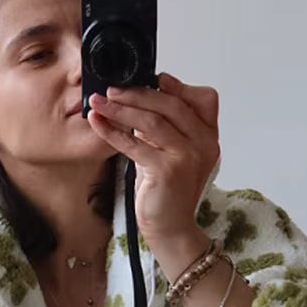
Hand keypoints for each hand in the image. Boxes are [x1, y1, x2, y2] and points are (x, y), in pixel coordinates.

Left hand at [86, 72, 219, 243]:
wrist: (170, 228)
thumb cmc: (168, 191)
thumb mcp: (171, 152)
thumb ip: (165, 127)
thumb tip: (139, 98)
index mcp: (209, 137)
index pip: (203, 100)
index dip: (178, 86)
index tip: (153, 77)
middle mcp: (204, 144)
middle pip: (171, 105)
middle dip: (138, 94)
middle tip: (112, 90)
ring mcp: (187, 157)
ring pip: (152, 121)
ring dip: (121, 109)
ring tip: (98, 102)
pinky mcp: (167, 170)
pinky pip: (135, 144)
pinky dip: (112, 131)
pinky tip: (98, 123)